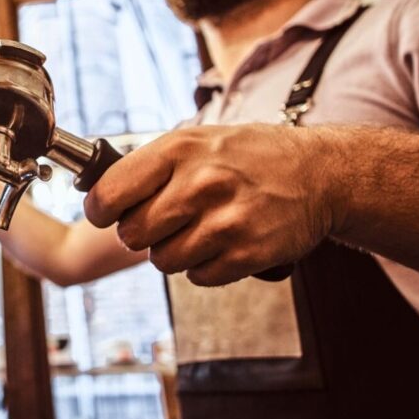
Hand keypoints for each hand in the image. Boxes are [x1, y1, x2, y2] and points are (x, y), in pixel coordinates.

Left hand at [83, 124, 339, 285]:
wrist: (321, 174)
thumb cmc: (251, 157)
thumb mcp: (198, 141)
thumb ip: (152, 165)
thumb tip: (98, 192)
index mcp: (179, 151)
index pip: (109, 194)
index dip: (100, 210)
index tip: (106, 213)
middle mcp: (200, 184)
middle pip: (131, 234)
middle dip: (142, 233)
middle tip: (164, 222)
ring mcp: (225, 222)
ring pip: (163, 260)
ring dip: (175, 252)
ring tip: (200, 229)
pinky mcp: (246, 253)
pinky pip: (198, 276)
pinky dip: (205, 267)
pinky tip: (223, 243)